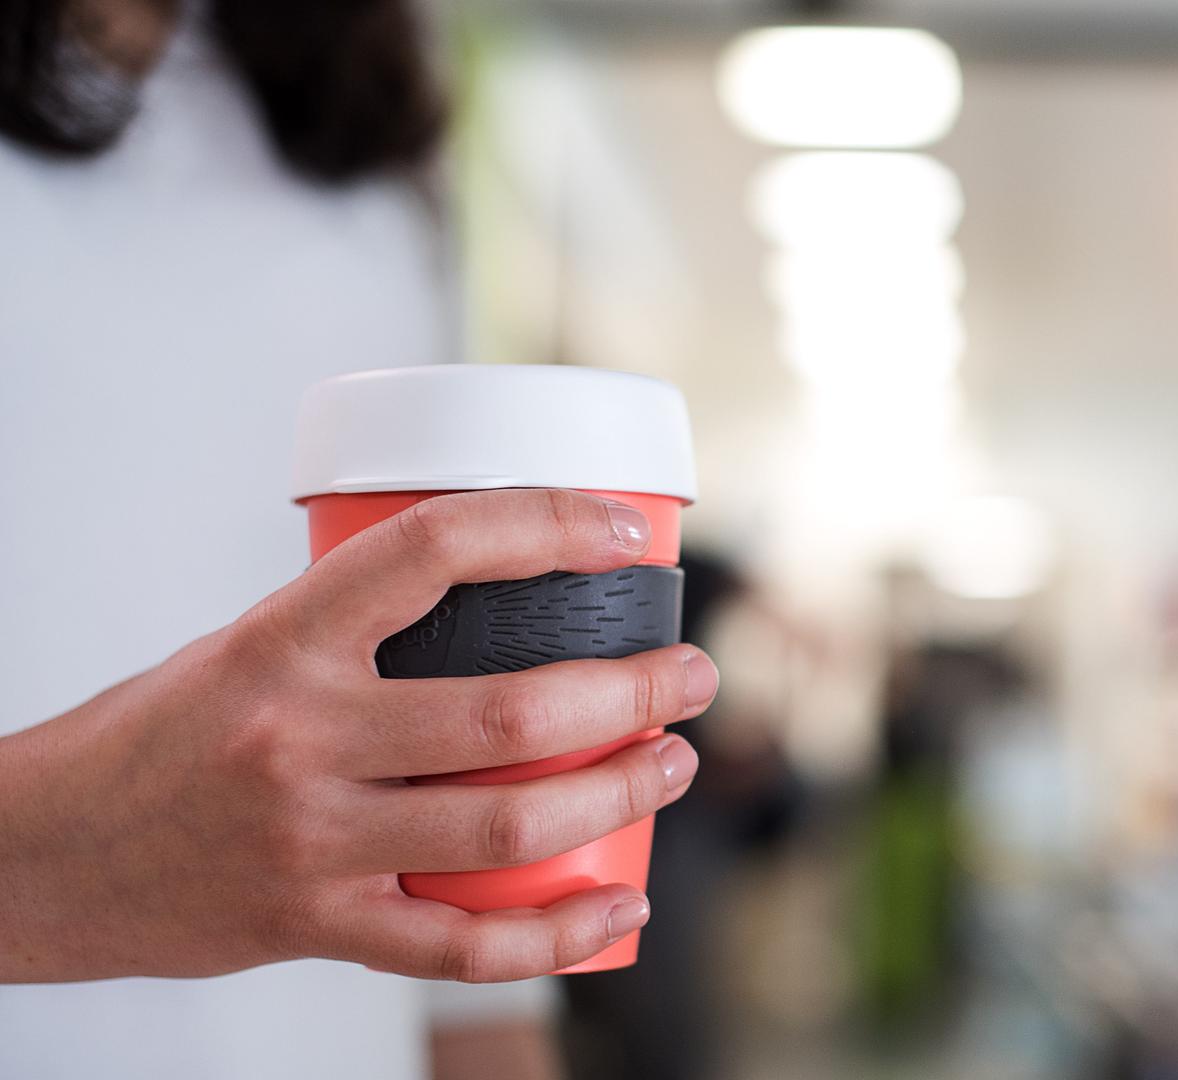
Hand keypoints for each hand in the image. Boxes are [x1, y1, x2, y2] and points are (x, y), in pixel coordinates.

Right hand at [0, 489, 715, 982]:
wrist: (41, 856)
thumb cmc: (158, 737)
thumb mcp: (247, 646)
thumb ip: (363, 633)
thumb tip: (508, 602)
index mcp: (282, 642)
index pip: (434, 550)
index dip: (545, 526)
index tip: (621, 530)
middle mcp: (300, 739)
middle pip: (509, 711)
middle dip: (631, 691)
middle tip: (693, 675)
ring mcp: (312, 842)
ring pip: (507, 823)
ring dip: (619, 791)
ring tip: (674, 761)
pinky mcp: (318, 925)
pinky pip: (460, 945)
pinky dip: (555, 932)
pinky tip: (617, 904)